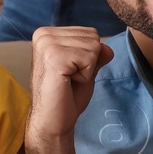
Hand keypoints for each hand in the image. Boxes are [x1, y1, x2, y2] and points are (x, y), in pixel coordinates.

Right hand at [28, 26, 114, 142]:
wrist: (52, 121)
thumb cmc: (65, 96)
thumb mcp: (84, 70)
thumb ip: (96, 55)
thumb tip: (108, 49)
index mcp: (47, 33)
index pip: (89, 32)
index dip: (87, 57)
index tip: (69, 71)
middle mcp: (44, 35)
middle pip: (92, 37)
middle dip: (88, 62)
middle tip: (69, 78)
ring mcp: (47, 44)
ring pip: (93, 47)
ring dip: (86, 69)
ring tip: (67, 80)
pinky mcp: (54, 57)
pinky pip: (90, 59)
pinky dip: (85, 76)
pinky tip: (67, 83)